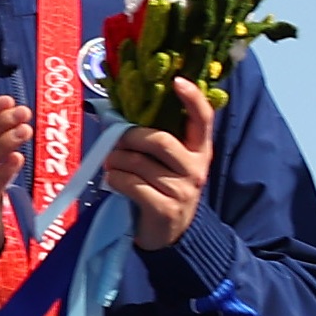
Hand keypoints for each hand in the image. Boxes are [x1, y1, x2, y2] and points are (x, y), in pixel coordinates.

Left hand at [98, 80, 215, 254]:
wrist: (170, 233)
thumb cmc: (161, 187)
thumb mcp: (166, 162)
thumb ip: (153, 139)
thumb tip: (116, 112)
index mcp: (199, 150)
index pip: (203, 119)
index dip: (192, 99)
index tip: (177, 81)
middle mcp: (196, 167)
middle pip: (159, 140)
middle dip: (129, 137)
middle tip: (115, 143)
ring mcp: (183, 189)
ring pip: (137, 162)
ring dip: (115, 160)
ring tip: (112, 164)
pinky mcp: (165, 208)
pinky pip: (129, 184)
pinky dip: (114, 179)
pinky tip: (114, 182)